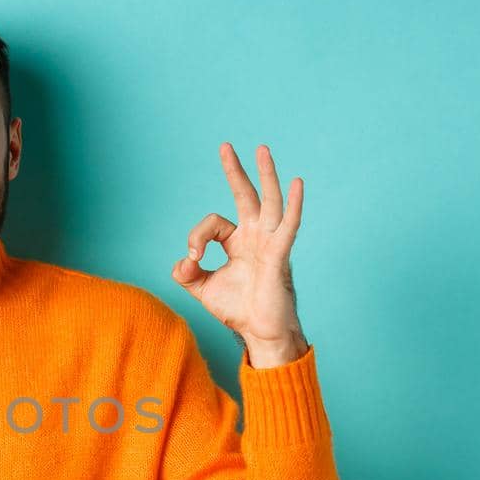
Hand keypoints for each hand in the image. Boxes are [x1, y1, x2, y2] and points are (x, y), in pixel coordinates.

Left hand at [171, 142, 307, 367]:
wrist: (260, 333)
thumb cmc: (238, 309)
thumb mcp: (203, 288)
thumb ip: (187, 273)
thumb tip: (182, 260)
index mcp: (238, 241)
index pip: (213, 223)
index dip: (197, 236)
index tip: (192, 258)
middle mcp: (255, 236)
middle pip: (245, 195)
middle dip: (235, 171)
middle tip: (224, 146)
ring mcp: (270, 243)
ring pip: (269, 202)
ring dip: (266, 175)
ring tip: (261, 149)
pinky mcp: (280, 255)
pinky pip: (288, 226)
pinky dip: (294, 205)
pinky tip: (296, 183)